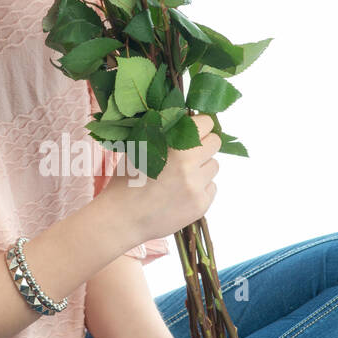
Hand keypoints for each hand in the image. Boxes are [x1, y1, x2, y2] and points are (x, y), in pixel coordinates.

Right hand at [98, 112, 221, 242]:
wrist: (122, 219)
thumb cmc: (126, 181)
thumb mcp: (139, 148)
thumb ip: (163, 132)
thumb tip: (183, 119)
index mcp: (175, 147)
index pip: (207, 124)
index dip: (199, 126)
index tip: (193, 131)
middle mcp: (190, 166)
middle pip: (215, 143)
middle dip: (203, 145)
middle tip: (188, 154)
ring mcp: (197, 187)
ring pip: (214, 167)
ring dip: (202, 168)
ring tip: (180, 177)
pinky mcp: (201, 205)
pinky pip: (211, 188)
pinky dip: (200, 189)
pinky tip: (181, 193)